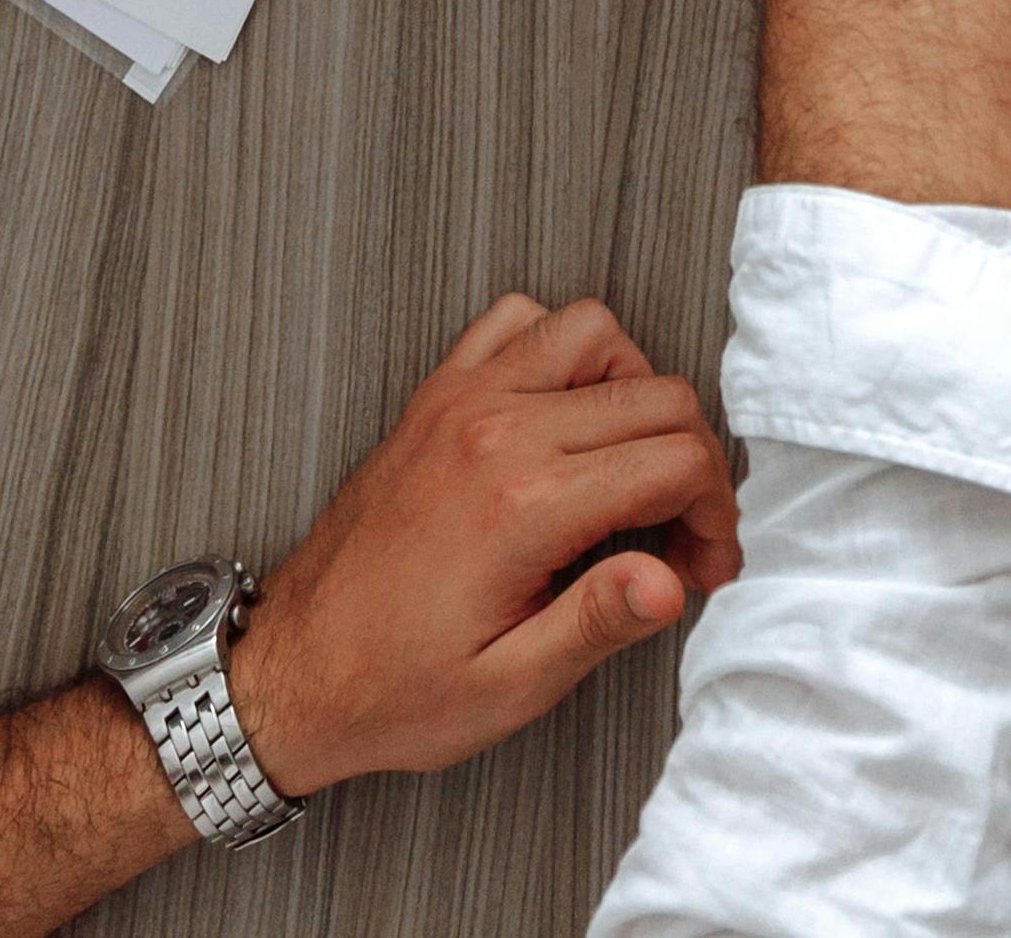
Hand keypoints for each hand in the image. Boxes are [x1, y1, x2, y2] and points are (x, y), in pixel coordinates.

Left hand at [225, 296, 745, 796]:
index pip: (676, 462)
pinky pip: (516, 322)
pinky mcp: (435, 398)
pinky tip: (564, 418)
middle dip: (694, 463)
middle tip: (681, 537)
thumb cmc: (395, 688)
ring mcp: (460, 401)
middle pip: (654, 395)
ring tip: (631, 470)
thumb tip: (673, 582)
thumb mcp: (509, 687)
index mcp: (524, 505)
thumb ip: (597, 624)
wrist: (295, 671)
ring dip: (635, 393)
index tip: (704, 566)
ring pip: (594, 333)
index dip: (716, 517)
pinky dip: (558, 350)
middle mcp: (495, 432)